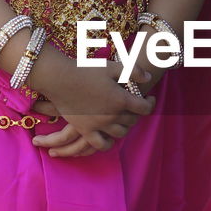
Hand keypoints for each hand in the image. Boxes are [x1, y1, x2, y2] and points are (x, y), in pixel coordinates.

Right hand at [31, 57, 155, 157]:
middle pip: (133, 120)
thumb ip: (133, 71)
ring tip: (122, 121)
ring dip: (124, 128)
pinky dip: (107, 144)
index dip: (150, 103)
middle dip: (136, 114)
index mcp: (121, 99)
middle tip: (134, 107)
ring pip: (120, 133)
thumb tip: (148, 77)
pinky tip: (108, 137)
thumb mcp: (112, 66)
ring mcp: (99, 125)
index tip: (149, 98)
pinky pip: (100, 145)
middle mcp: (113, 115)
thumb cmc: (85, 69)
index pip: (145, 108)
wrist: (60, 78)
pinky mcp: (85, 130)